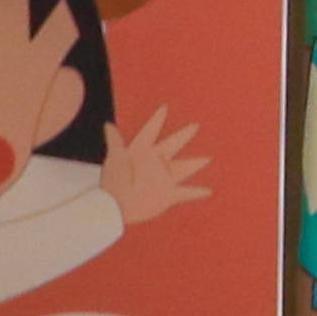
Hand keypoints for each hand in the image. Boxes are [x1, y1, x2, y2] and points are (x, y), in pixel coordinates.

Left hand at [96, 110, 209, 226]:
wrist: (116, 207)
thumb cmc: (115, 183)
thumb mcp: (115, 159)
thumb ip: (115, 141)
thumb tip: (108, 125)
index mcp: (142, 152)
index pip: (150, 132)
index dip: (157, 120)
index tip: (164, 108)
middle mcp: (154, 163)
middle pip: (172, 146)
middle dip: (183, 136)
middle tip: (195, 126)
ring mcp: (162, 178)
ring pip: (183, 168)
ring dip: (195, 163)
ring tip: (207, 158)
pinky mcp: (168, 194)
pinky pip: (186, 192)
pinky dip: (197, 192)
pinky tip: (208, 191)